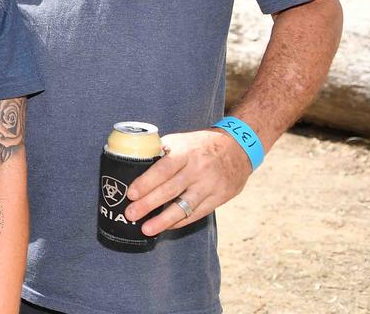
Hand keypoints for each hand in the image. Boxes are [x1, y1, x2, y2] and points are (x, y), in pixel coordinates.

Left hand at [124, 129, 252, 236]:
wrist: (239, 147)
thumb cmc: (200, 144)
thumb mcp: (181, 140)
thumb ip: (161, 152)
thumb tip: (135, 164)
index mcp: (185, 152)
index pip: (163, 170)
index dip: (146, 183)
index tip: (131, 194)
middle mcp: (198, 170)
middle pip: (170, 190)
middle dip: (148, 204)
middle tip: (131, 214)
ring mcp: (210, 185)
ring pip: (184, 206)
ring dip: (164, 220)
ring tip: (147, 229)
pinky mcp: (220, 197)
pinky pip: (197, 213)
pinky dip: (180, 221)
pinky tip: (166, 226)